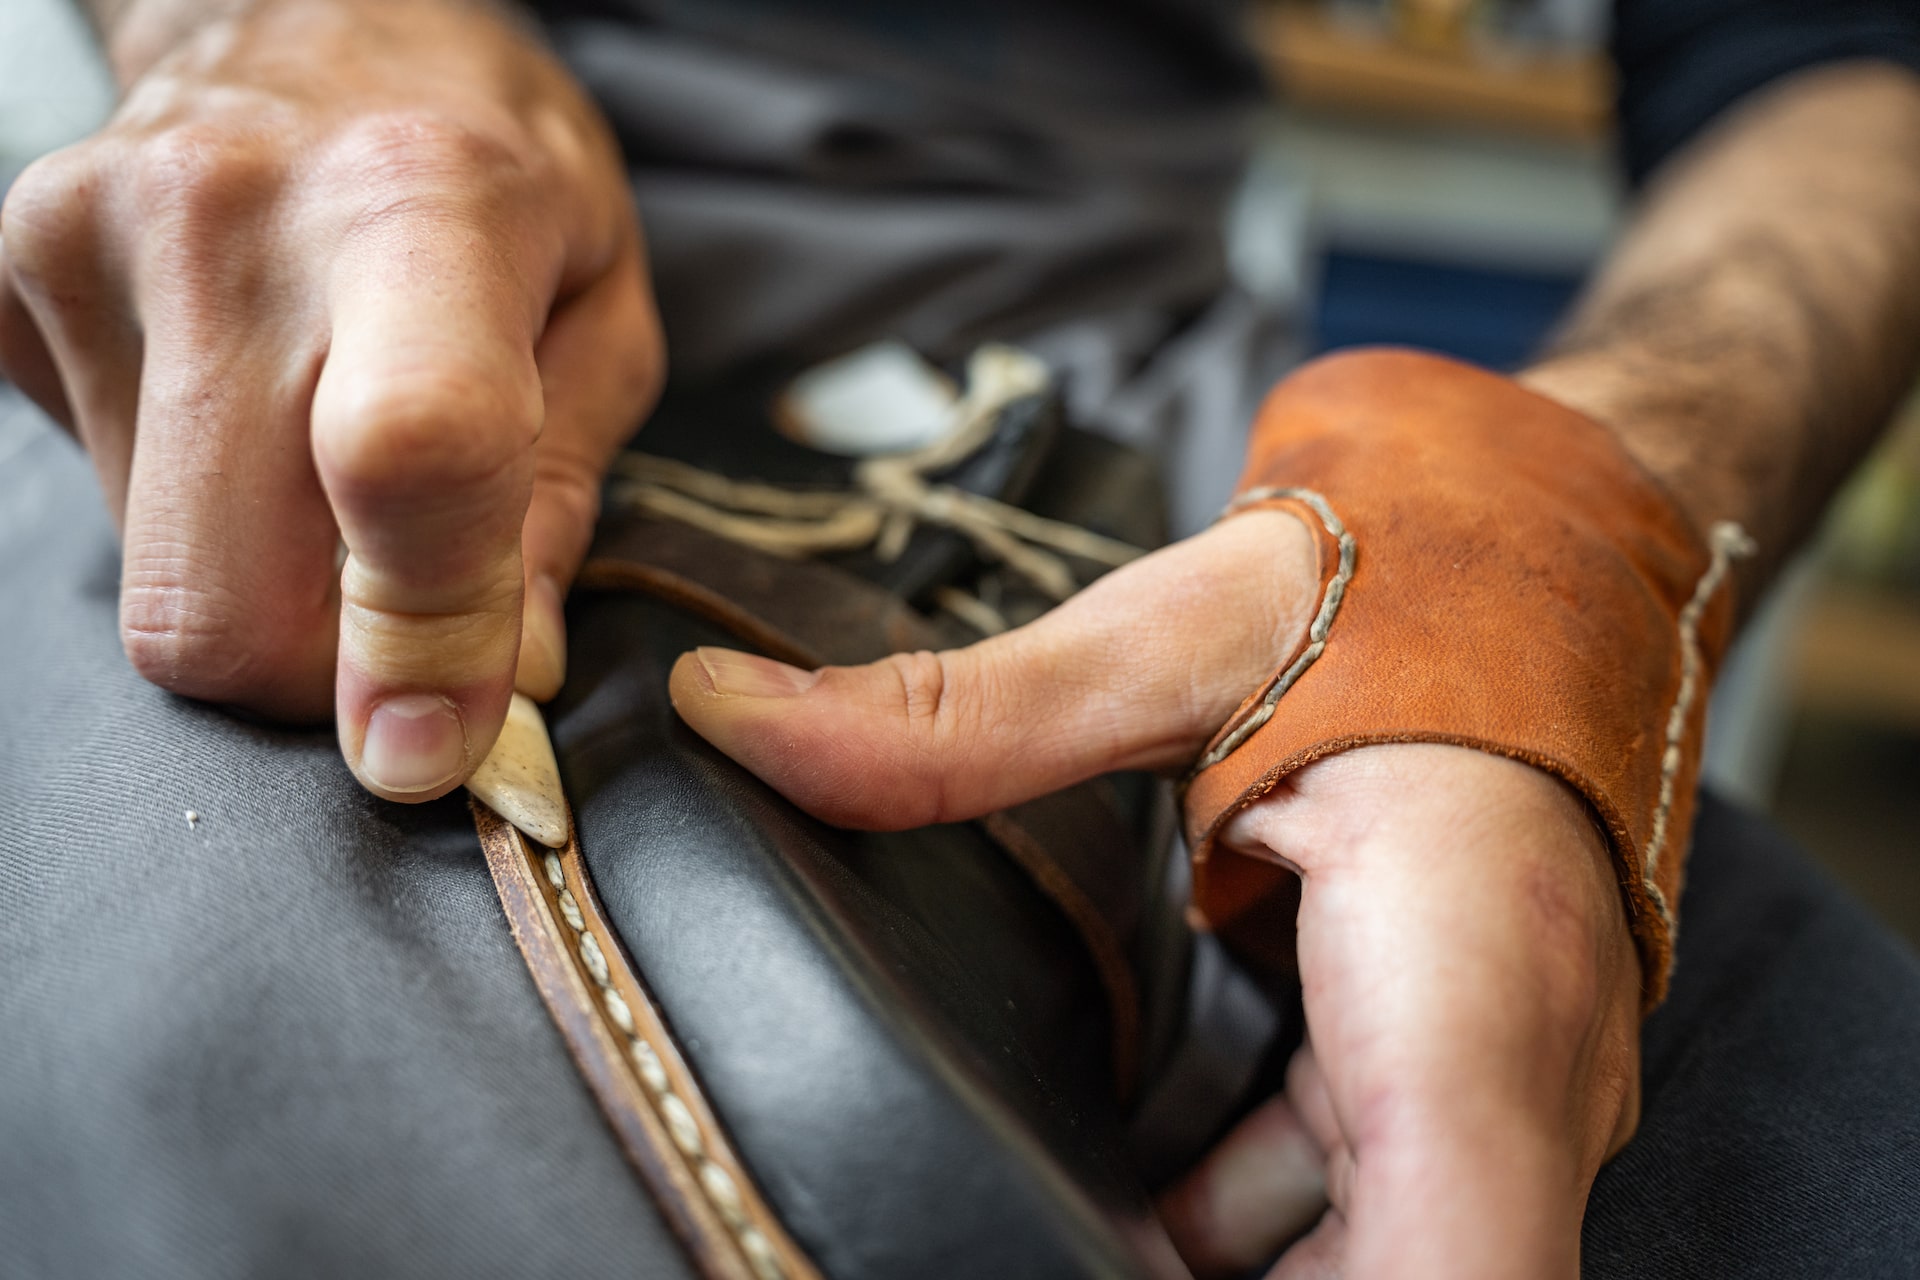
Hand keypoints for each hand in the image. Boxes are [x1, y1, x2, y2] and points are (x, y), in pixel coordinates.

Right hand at [0, 0, 661, 799]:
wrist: (305, 14)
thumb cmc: (484, 155)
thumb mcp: (598, 302)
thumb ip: (557, 490)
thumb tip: (505, 676)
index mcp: (422, 204)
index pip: (407, 459)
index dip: (423, 638)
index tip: (432, 746)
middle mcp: (226, 221)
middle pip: (223, 598)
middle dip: (324, 677)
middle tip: (400, 626)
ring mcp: (85, 249)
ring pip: (158, 588)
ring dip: (269, 596)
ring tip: (326, 469)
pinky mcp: (4, 292)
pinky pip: (105, 513)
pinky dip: (196, 524)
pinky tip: (248, 422)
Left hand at [667, 510, 1641, 1277]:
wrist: (1554, 540)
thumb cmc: (1399, 573)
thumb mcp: (1172, 640)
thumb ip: (959, 715)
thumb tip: (723, 716)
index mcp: (1462, 980)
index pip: (1456, 1268)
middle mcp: (1517, 1070)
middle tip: (1035, 1258)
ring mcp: (1508, 1083)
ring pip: (1388, 1266)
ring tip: (1050, 1249)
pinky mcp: (1464, 1070)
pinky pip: (1369, 1209)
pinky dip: (1254, 1240)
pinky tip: (1134, 1229)